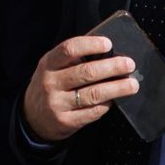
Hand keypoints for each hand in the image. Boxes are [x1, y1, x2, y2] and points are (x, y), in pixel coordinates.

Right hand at [22, 35, 138, 142]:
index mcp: (48, 63)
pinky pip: (93, 112)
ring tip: (132, 84)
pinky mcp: (66, 121)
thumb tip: (108, 53)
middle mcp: (50, 83)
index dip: (90, 45)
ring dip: (116, 88)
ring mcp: (57, 103)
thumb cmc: (51, 85)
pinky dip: (107, 104)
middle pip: (86, 72)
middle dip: (112, 67)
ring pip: (93, 94)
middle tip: (129, 64)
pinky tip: (114, 100)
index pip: (69, 49)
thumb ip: (73, 60)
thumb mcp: (53, 68)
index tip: (108, 43)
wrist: (33, 117)